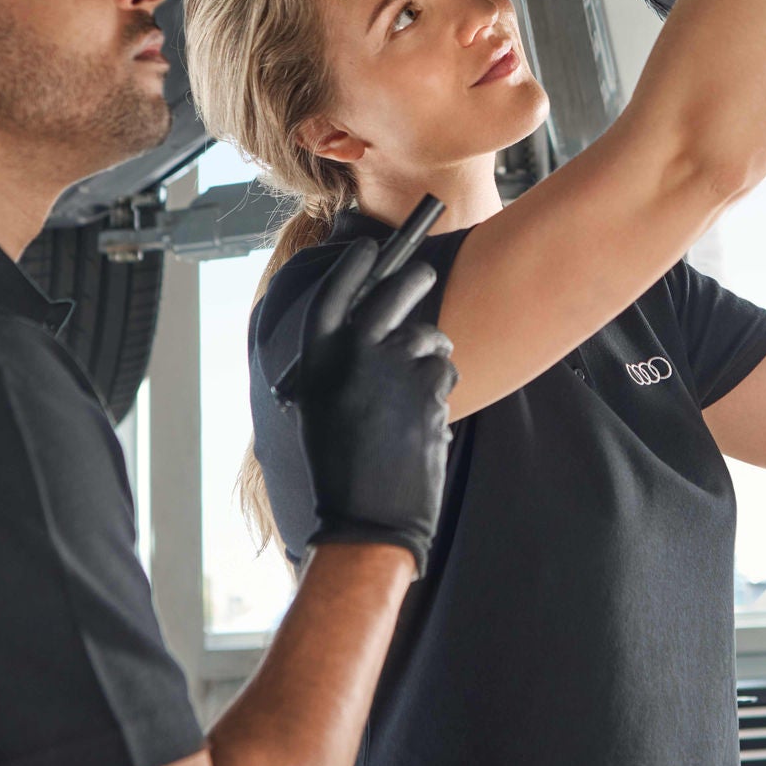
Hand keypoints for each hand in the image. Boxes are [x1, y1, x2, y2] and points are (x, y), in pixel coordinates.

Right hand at [274, 238, 458, 575]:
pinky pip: (446, 370)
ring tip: (414, 394)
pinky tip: (424, 417)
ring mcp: (395, 365)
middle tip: (424, 275)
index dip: (354, 266)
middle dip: (415, 278)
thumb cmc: (340, 465)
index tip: (369, 249)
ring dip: (432, 354)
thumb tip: (375, 323)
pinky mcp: (430, 386)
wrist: (366, 516)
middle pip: (396, 290)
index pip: (338, 291)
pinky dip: (441, 388)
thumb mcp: (324, 403)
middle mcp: (355, 351)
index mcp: (319, 357)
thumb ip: (344, 361)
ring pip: (431, 338)